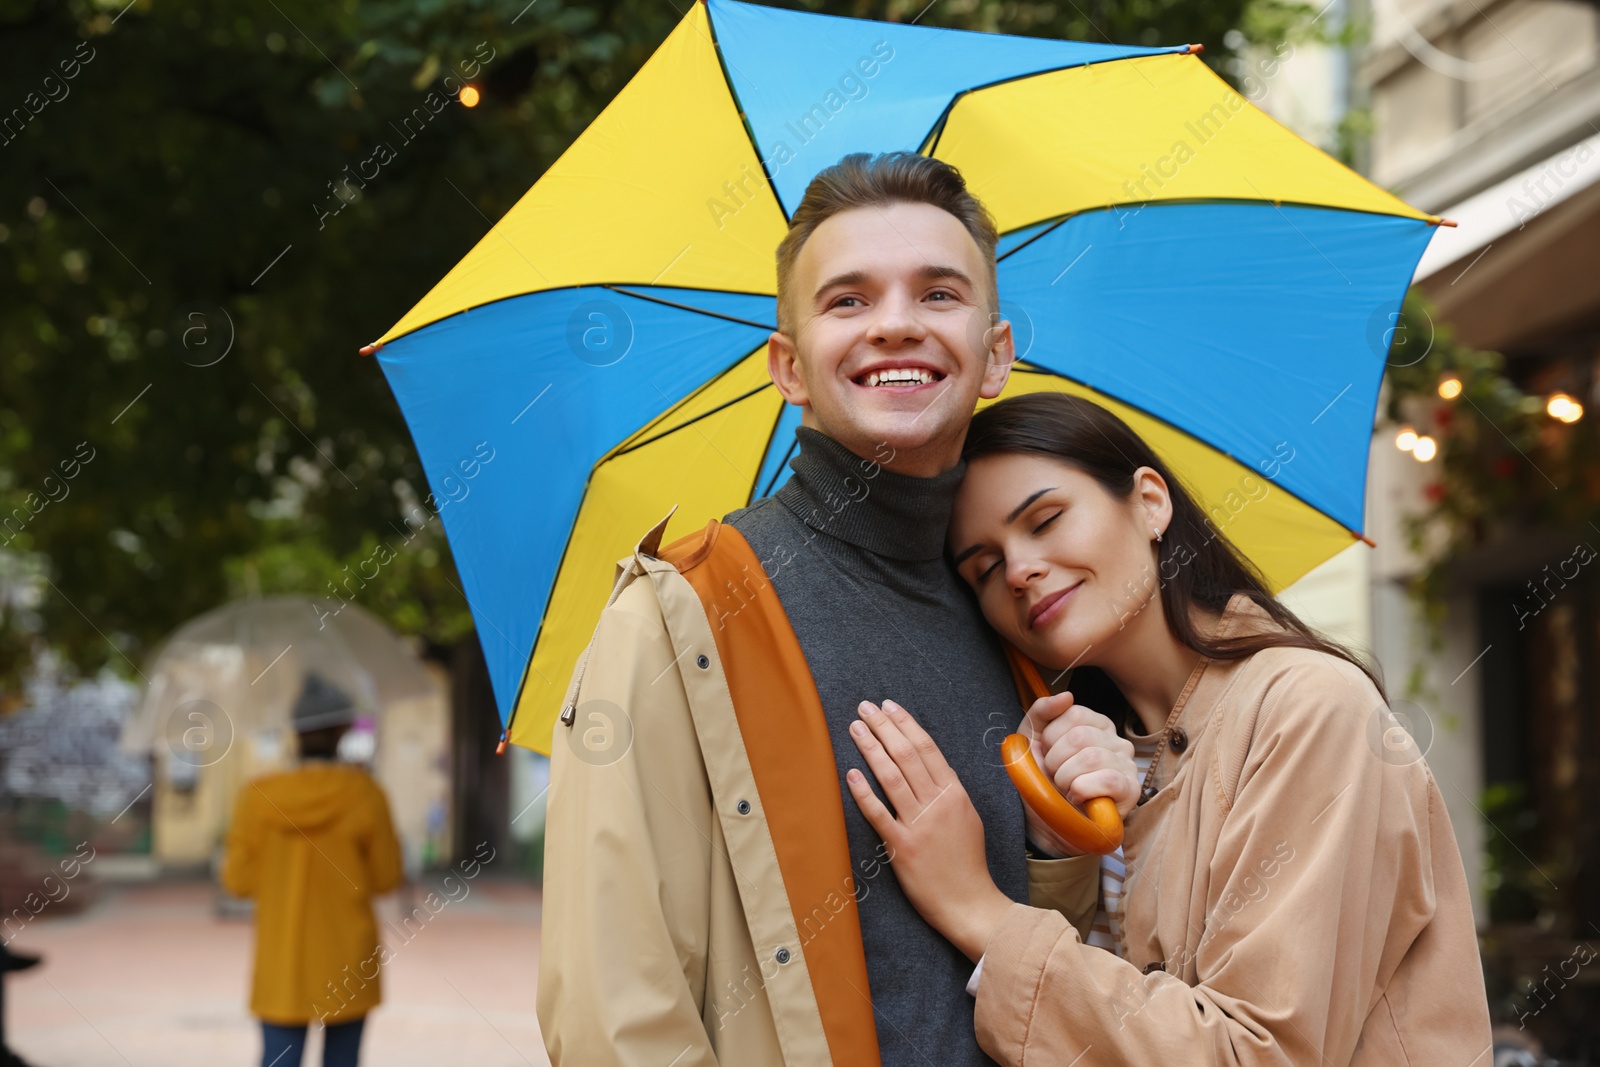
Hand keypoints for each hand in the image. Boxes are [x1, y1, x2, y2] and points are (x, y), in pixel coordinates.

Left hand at [845, 699, 1013, 962]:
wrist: (970, 903)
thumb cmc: (968, 862)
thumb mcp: (968, 817)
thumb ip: (949, 792)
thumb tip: (930, 767)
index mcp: (955, 794)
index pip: (927, 749)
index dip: (906, 724)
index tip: (889, 707)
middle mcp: (937, 804)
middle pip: (907, 755)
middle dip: (884, 727)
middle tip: (865, 708)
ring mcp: (919, 825)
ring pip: (892, 777)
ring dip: (872, 748)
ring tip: (855, 728)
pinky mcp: (902, 847)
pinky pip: (879, 814)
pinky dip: (864, 792)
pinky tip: (851, 773)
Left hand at [1021, 692, 1139, 856]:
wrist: (1046, 822)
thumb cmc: (1042, 779)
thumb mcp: (1031, 741)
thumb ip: (1042, 713)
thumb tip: (1065, 695)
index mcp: (1094, 724)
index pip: (1073, 714)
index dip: (1051, 738)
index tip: (1048, 755)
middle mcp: (1115, 740)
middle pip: (1079, 735)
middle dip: (1055, 761)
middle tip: (1055, 777)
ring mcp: (1126, 764)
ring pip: (1091, 756)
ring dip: (1066, 778)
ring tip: (1065, 789)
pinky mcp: (1131, 790)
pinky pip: (1107, 779)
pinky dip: (1082, 791)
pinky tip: (1077, 798)